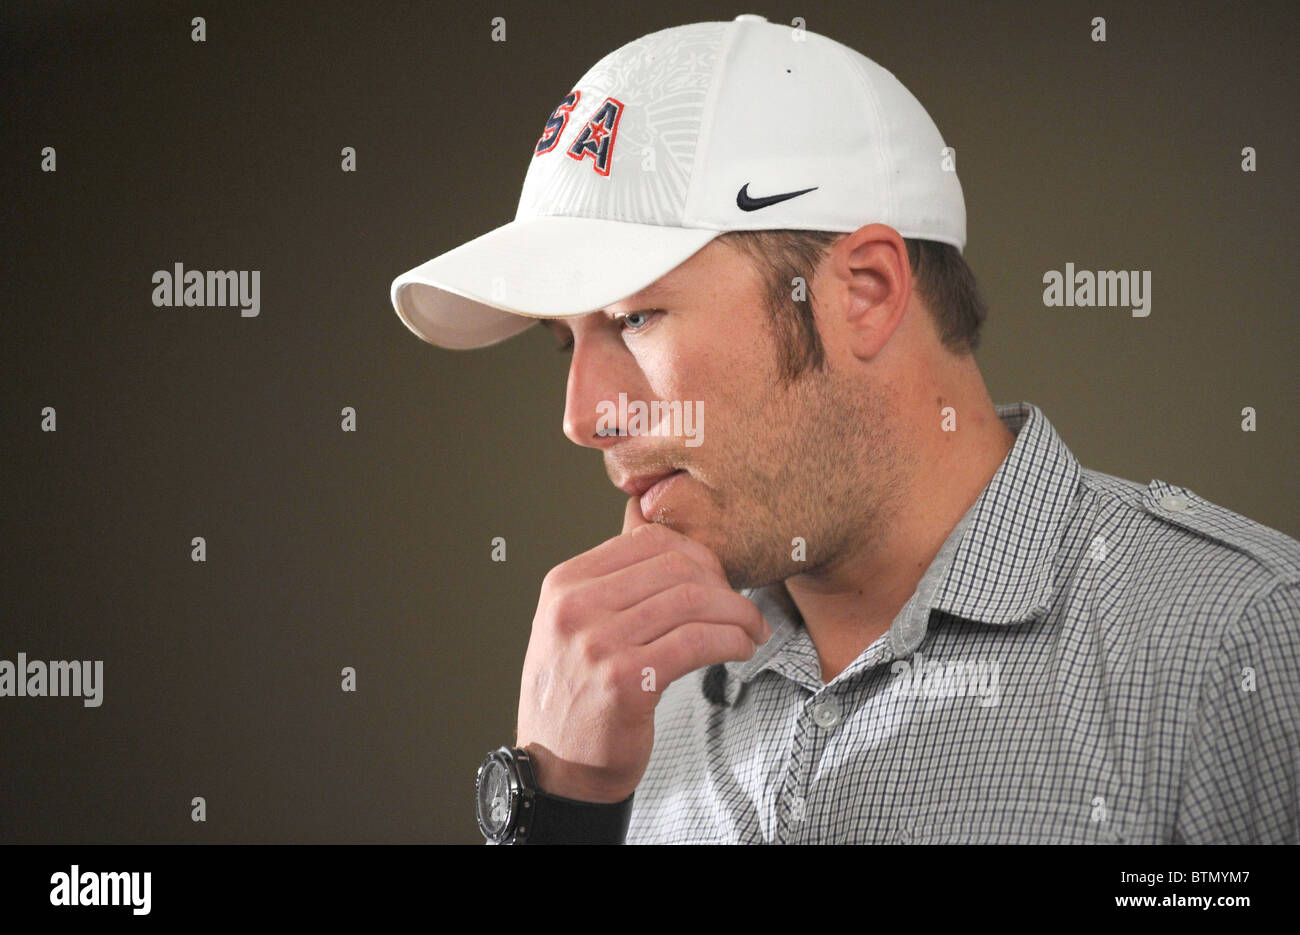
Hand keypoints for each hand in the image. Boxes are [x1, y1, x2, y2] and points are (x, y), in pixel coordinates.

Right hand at [515, 494, 770, 801]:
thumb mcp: (575, 622)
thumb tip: (643, 514)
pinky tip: (741, 649)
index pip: (648, 542)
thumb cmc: (577, 692)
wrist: (558, 770)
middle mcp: (575, 608)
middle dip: (724, 585)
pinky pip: (696, 642)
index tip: (719, 581)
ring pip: (692, 602)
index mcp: (564, 583)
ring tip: (751, 631)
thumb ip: (611, 575)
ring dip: (738, 614)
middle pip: (676, 568)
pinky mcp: (624, 682)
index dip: (698, 555)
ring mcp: (597, 644)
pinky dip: (731, 640)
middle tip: (743, 610)